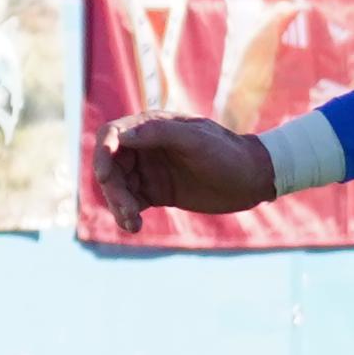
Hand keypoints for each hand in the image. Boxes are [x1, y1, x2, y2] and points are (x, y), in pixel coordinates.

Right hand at [94, 113, 273, 230]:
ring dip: (118, 205)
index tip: (103, 175)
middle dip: (112, 188)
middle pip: (110, 165)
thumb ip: (160, 134)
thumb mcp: (196, 141)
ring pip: (117, 187)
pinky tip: (134, 227)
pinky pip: (130, 203)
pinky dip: (126, 215)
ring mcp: (148, 171)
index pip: (112, 135)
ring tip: (132, 223)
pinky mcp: (155, 192)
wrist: (252, 179)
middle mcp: (145, 147)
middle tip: (127, 209)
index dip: (102, 153)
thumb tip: (122, 137)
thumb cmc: (227, 153)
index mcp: (151, 126)